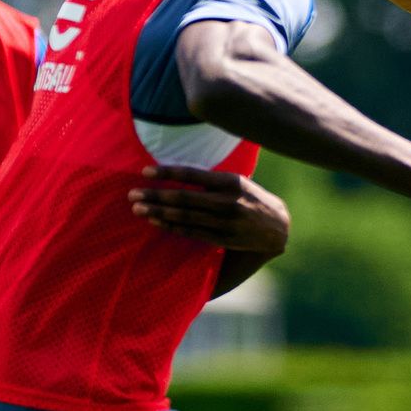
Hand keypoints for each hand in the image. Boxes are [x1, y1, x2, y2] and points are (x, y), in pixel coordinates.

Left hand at [129, 164, 290, 254]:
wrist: (278, 227)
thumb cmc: (251, 198)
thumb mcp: (236, 182)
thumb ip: (210, 180)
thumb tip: (176, 174)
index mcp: (229, 181)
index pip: (191, 174)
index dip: (167, 173)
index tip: (145, 172)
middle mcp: (227, 201)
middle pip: (182, 197)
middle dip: (155, 195)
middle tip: (132, 194)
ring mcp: (224, 222)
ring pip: (184, 216)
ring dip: (158, 212)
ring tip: (138, 208)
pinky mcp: (222, 238)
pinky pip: (191, 232)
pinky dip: (171, 226)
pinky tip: (156, 221)